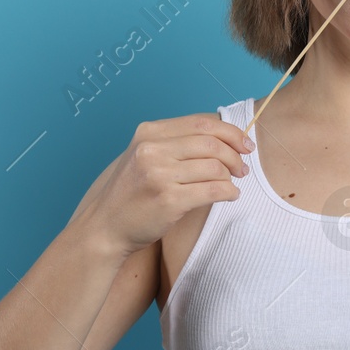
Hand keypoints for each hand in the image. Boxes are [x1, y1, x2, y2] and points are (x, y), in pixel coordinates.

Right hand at [74, 114, 252, 257]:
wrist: (106, 227)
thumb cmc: (130, 193)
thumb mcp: (144, 156)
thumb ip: (174, 143)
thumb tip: (222, 137)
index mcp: (148, 133)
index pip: (201, 123)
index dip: (230, 132)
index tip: (244, 144)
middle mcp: (152, 149)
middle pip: (211, 143)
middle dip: (235, 155)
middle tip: (242, 168)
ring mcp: (159, 174)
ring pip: (215, 167)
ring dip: (232, 176)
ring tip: (233, 183)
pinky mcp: (169, 200)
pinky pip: (213, 190)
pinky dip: (228, 192)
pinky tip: (230, 196)